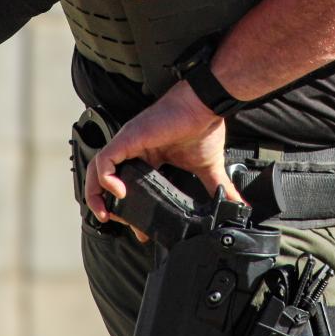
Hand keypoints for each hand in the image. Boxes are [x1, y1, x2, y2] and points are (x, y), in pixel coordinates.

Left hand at [84, 82, 244, 239]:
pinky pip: (104, 160)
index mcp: (148, 157)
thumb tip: (239, 205)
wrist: (205, 105)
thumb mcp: (209, 167)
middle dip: (105, 203)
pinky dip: (105, 178)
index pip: (127, 184)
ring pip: (97, 169)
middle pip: (104, 178)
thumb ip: (218, 187)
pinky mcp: (128, 138)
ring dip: (95, 193)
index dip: (127, 207)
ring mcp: (128, 143)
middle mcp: (134, 150)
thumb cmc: (203, 128)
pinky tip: (119, 192)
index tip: (141, 230)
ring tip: (106, 212)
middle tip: (119, 222)